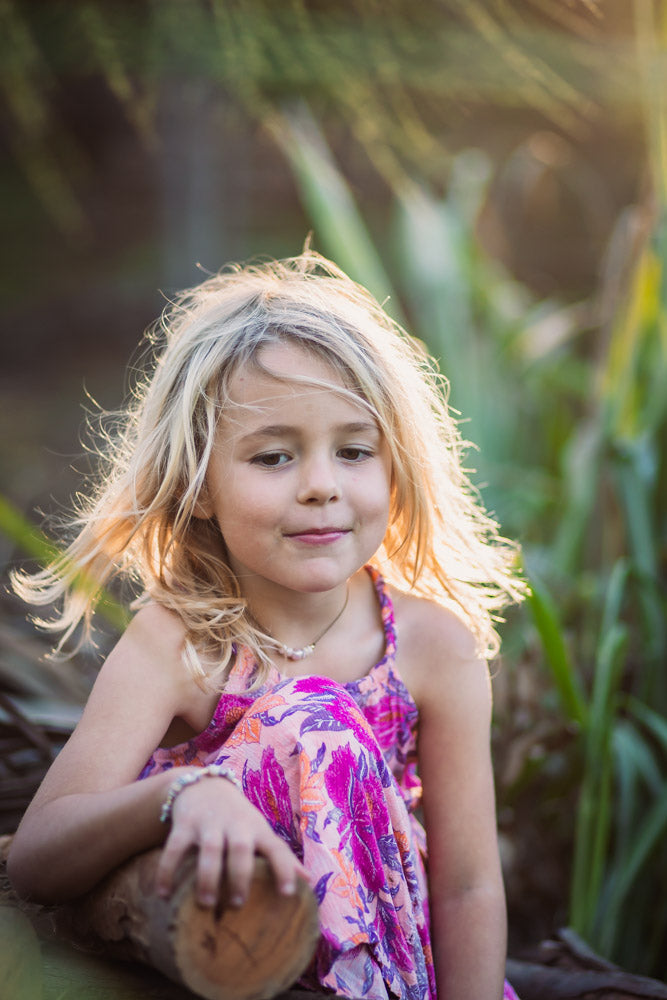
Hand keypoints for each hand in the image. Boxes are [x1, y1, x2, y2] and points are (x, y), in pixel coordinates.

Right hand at [155, 774, 305, 908]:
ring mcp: (209, 823)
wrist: (204, 784)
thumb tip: (309, 882)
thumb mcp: (260, 832)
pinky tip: (163, 894)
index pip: (277, 848)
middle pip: (241, 848)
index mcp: (258, 830)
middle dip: (240, 875)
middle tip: (237, 904)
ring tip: (206, 903)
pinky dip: (168, 870)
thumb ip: (281, 856)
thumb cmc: (239, 819)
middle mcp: (236, 825)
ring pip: (210, 848)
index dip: (285, 869)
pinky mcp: (184, 824)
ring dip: (207, 876)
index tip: (288, 895)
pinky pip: (174, 848)